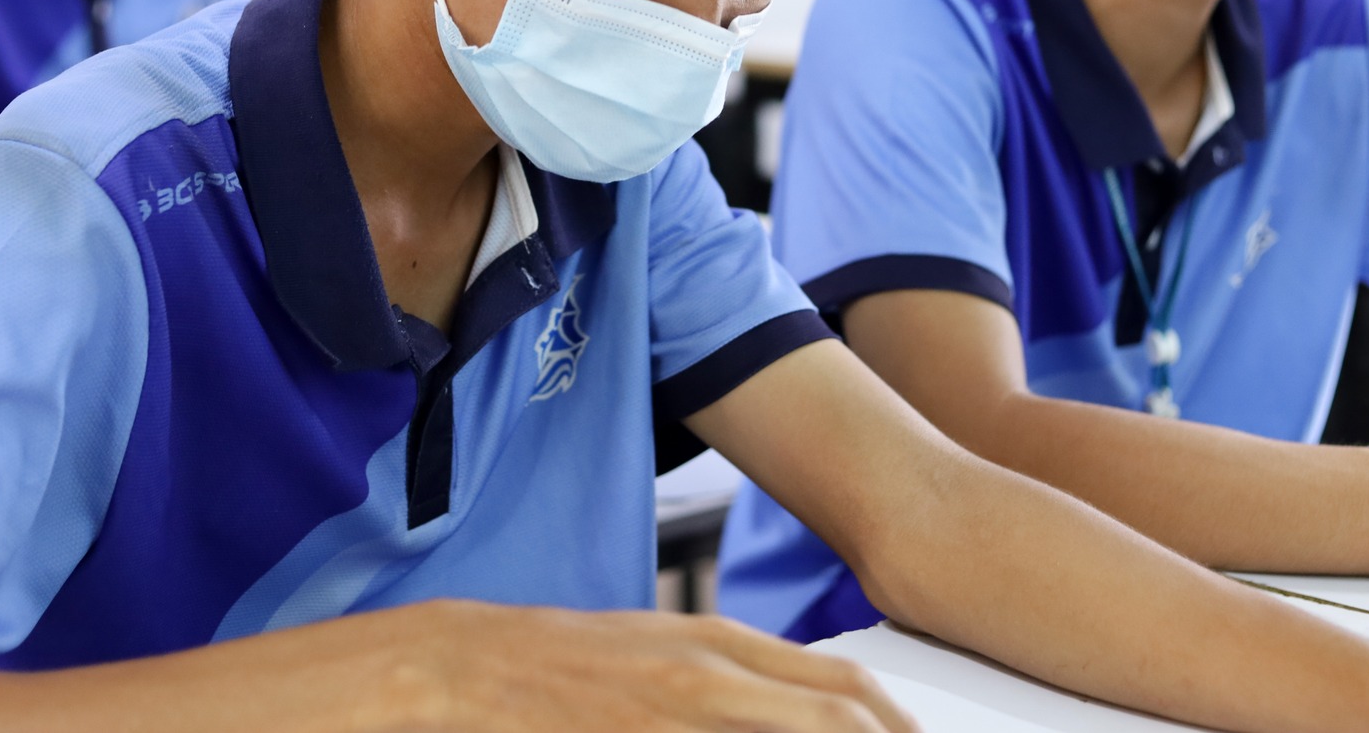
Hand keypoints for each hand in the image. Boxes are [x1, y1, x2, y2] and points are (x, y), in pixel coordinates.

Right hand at [396, 601, 917, 732]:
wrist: (470, 664)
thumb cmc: (566, 661)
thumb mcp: (662, 651)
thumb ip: (734, 679)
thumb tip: (803, 711)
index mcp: (719, 644)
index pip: (843, 688)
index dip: (898, 726)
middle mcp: (713, 678)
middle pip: (841, 719)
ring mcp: (678, 718)